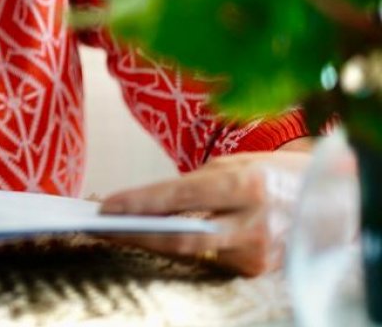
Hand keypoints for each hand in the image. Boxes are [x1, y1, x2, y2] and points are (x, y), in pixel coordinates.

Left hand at [99, 146, 312, 275]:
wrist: (333, 205)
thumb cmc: (277, 176)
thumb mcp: (239, 164)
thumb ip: (198, 182)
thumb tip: (153, 201)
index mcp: (246, 186)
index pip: (180, 197)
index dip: (139, 203)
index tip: (107, 207)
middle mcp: (253, 223)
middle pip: (181, 237)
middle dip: (136, 234)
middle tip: (101, 228)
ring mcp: (257, 253)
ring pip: (191, 252)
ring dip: (152, 241)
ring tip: (117, 231)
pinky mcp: (256, 270)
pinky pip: (207, 258)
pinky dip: (179, 249)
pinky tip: (153, 240)